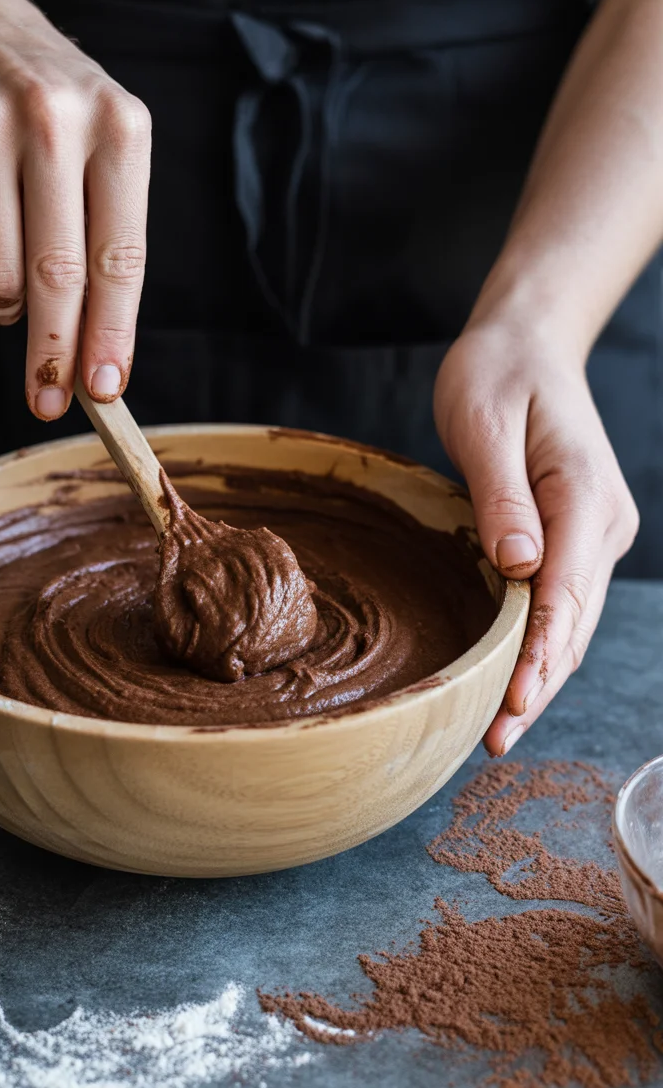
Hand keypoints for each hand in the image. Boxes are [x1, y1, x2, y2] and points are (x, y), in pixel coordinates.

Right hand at [0, 0, 150, 418]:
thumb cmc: (50, 110)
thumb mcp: (104, 150)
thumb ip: (105, 242)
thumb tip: (93, 354)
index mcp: (118, 129)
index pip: (119, 258)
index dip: (111, 334)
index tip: (104, 387)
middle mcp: (52, 122)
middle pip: (57, 277)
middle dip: (54, 354)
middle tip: (48, 399)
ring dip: (8, 305)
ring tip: (14, 284)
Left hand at [434, 328, 637, 756]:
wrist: (525, 345)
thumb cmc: (497, 375)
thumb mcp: (486, 423)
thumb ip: (502, 496)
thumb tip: (518, 566)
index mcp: (584, 496)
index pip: (565, 592)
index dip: (538, 654)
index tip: (511, 704)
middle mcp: (600, 523)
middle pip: (573, 621)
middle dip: (537, 684)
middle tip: (495, 741)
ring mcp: (592, 533)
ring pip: (570, 621)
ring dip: (538, 675)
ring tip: (500, 730)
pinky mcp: (574, 537)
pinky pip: (559, 602)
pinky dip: (537, 645)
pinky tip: (512, 679)